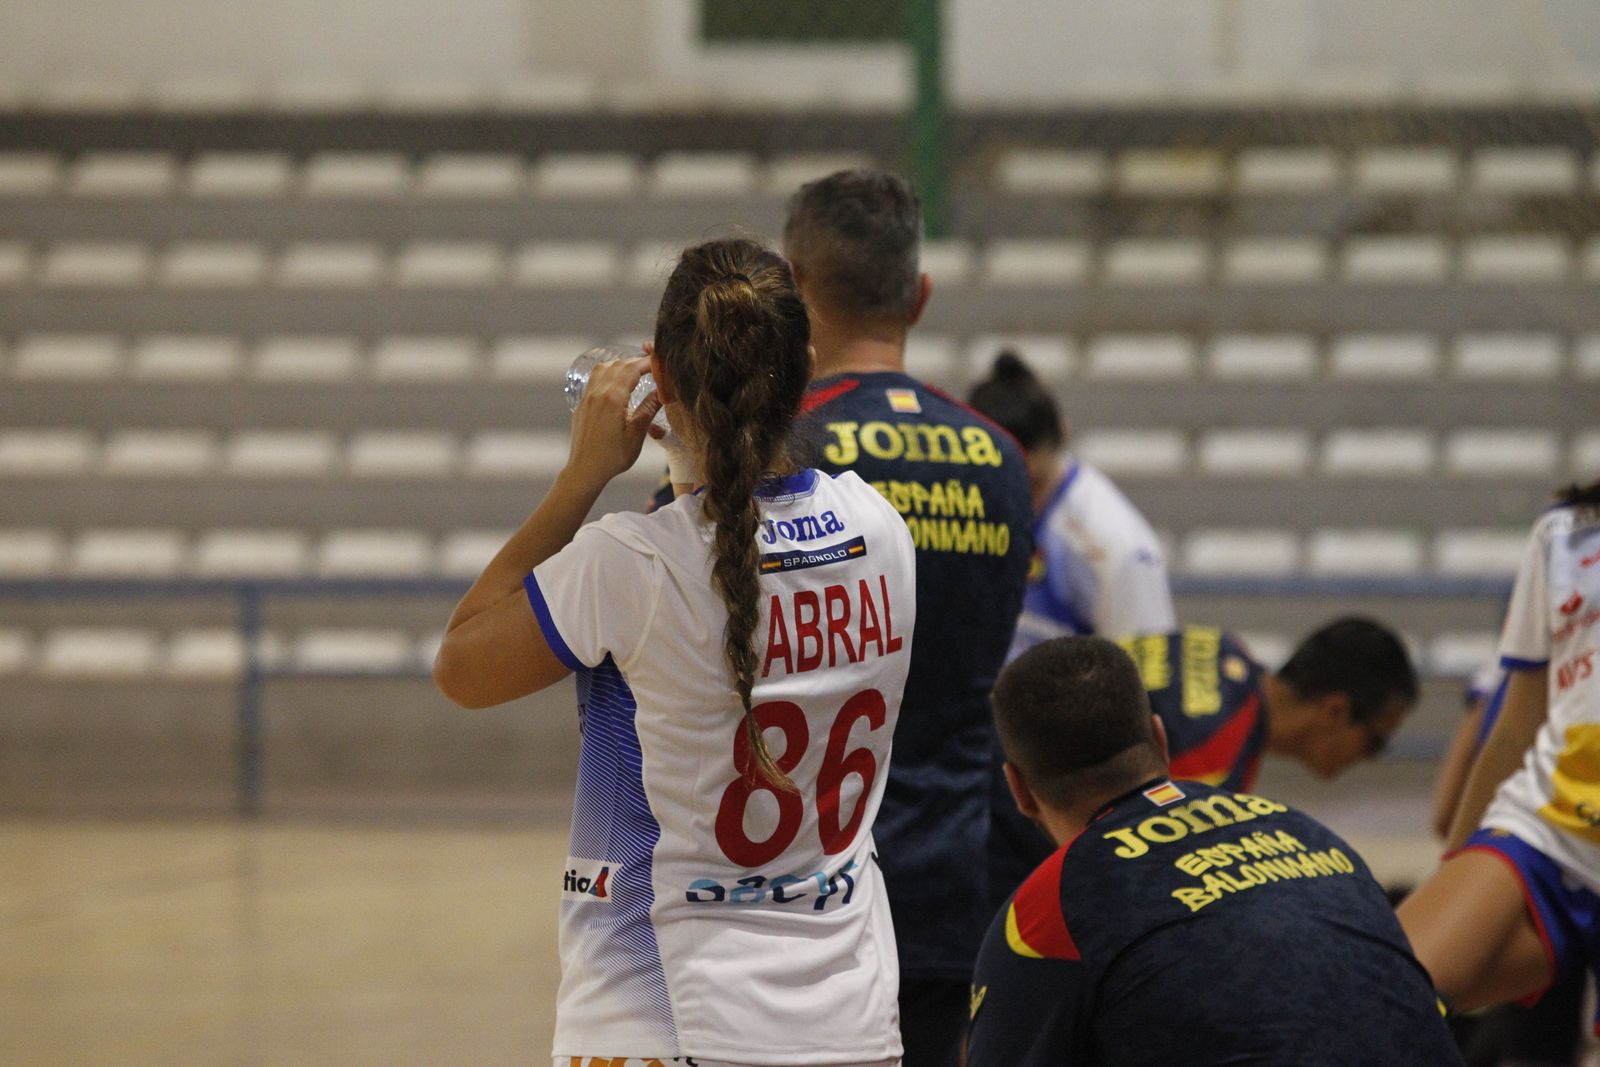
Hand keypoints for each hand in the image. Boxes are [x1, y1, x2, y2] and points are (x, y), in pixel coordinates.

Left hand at [563, 356, 660, 490]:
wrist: (585, 470)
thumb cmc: (612, 456)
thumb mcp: (636, 434)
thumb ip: (648, 409)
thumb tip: (661, 392)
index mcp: (612, 398)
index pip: (632, 369)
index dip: (647, 363)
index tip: (660, 364)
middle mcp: (598, 393)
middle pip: (618, 365)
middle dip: (635, 362)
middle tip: (651, 366)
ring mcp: (587, 397)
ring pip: (603, 369)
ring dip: (620, 365)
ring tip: (634, 371)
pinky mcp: (582, 405)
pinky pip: (594, 379)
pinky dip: (607, 373)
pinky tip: (615, 383)